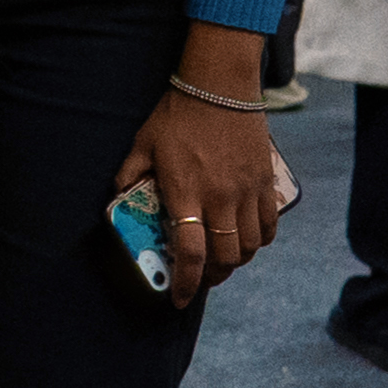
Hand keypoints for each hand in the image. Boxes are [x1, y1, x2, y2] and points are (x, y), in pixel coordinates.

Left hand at [113, 27, 283, 306]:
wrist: (219, 88)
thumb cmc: (176, 116)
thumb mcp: (142, 144)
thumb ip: (129, 174)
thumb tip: (119, 196)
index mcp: (185, 192)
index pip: (190, 252)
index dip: (186, 283)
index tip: (178, 300)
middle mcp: (220, 198)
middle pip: (225, 256)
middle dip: (213, 277)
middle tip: (202, 279)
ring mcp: (247, 191)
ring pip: (250, 246)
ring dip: (236, 262)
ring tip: (223, 262)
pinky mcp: (266, 182)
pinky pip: (269, 226)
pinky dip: (259, 241)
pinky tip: (246, 241)